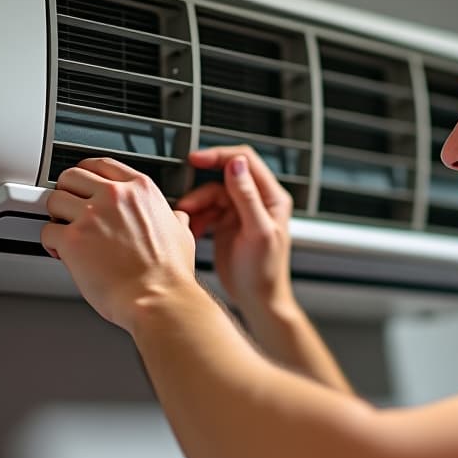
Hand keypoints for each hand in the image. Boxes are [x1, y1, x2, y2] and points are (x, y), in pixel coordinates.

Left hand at [41, 157, 199, 331]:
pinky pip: (46, 232)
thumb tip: (176, 218)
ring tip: (65, 232)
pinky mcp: (72, 240)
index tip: (83, 185)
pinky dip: (51, 244)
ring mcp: (91, 216)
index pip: (101, 164)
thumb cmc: (169, 274)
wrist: (158, 299)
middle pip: (72, 176)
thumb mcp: (182, 234)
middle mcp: (114, 196)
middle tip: (70, 210)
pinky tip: (63, 254)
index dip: (87, 174)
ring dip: (57, 217)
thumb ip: (172, 219)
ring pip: (54, 200)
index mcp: (140, 190)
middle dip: (68, 193)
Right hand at [176, 146, 293, 315]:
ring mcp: (241, 212)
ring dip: (197, 206)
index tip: (196, 160)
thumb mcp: (257, 232)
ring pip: (212, 195)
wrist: (258, 300)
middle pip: (223, 178)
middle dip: (202, 189)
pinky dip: (197, 218)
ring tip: (188, 222)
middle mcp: (257, 201)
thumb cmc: (266, 272)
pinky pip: (207, 211)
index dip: (220, 156)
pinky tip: (192, 230)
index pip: (245, 161)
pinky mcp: (227, 224)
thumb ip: (247, 197)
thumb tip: (236, 165)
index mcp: (271, 198)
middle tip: (186, 203)